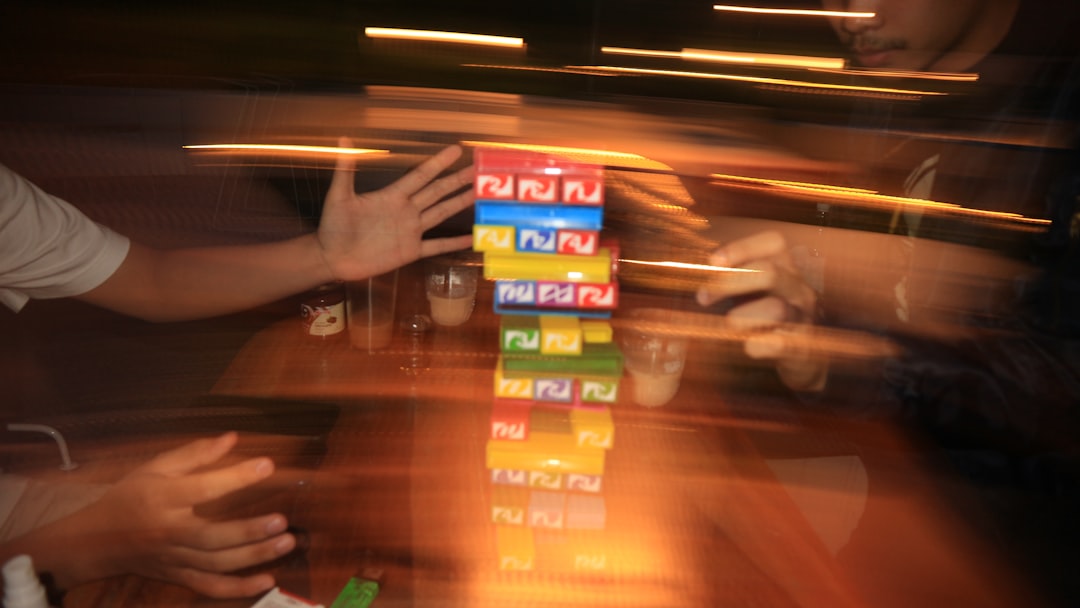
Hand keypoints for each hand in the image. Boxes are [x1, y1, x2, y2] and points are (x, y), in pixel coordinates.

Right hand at [53, 432, 294, 597]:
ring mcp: (174, 559)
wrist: (96, 541)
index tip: (268, 465)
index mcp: (162, 499)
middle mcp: (168, 533)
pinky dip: (238, 589)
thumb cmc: (130, 497)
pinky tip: (267, 580)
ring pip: (215, 564)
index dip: (235, 477)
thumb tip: (232, 437)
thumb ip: (194, 454)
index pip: (202, 488)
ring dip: (253, 557)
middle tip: (282, 520)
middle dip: (248, 531)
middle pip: (211, 537)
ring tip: (286, 542)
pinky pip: (210, 587)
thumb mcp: (154, 468)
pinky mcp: (178, 577)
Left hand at [317, 138, 473, 280]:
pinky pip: (436, 246)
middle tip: (477, 170)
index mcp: (392, 196)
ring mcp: (410, 231)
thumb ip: (345, 169)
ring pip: (441, 213)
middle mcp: (406, 211)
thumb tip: (343, 138)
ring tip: (478, 194)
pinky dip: (453, 243)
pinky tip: (471, 238)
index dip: (439, 162)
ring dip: (459, 203)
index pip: (421, 175)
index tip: (456, 150)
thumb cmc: (333, 226)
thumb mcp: (339, 196)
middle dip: (457, 180)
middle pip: (437, 191)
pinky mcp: (410, 251)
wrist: (331, 257)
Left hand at [696, 230, 826, 391]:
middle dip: (730, 283)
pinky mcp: (802, 347)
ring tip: (730, 324)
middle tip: (703, 297)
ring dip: (742, 317)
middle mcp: (799, 289)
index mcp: (788, 268)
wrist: (801, 356)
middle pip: (770, 272)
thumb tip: (694, 268)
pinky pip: (778, 344)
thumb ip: (732, 275)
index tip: (713, 261)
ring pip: (776, 309)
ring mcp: (804, 318)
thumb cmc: (766, 316)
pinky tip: (748, 346)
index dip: (742, 248)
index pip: (774, 243)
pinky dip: (756, 345)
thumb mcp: (754, 289)